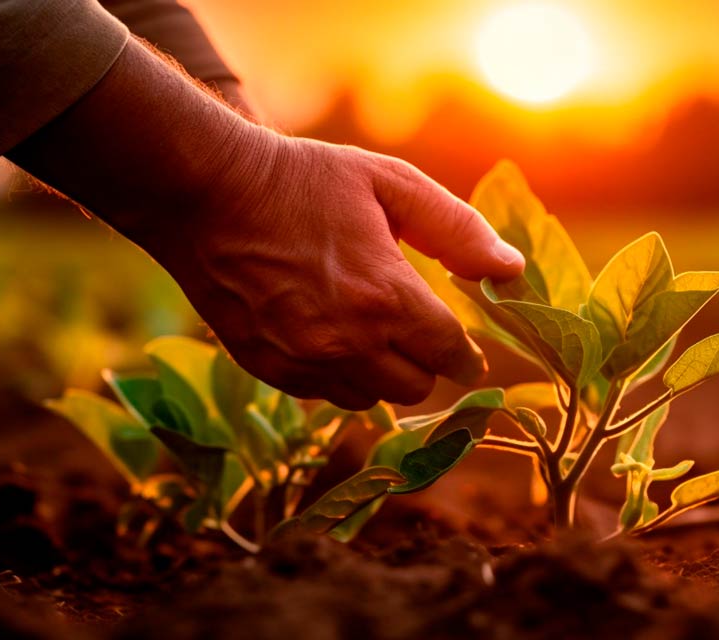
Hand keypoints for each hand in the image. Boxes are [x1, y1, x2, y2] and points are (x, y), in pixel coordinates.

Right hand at [149, 133, 524, 409]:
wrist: (207, 193)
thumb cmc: (305, 181)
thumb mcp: (390, 184)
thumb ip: (458, 230)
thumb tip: (511, 270)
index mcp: (386, 298)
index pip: (451, 353)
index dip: (466, 352)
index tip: (467, 348)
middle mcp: (347, 342)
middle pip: (417, 386)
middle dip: (426, 360)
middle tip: (418, 329)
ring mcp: (303, 361)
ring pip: (371, 397)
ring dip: (382, 371)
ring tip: (371, 329)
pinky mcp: (267, 368)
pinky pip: (324, 395)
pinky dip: (338, 374)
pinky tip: (330, 335)